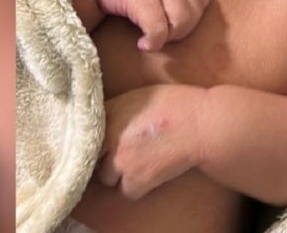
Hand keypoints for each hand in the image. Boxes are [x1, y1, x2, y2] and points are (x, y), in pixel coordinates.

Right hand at [75, 0, 210, 50]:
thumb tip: (189, 18)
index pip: (203, 2)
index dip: (191, 19)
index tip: (172, 25)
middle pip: (196, 15)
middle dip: (181, 32)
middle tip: (162, 35)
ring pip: (182, 23)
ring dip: (169, 38)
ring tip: (153, 38)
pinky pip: (159, 30)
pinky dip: (153, 43)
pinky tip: (142, 43)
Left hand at [97, 85, 205, 199]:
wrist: (200, 124)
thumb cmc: (177, 104)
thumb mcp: (141, 95)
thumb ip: (118, 107)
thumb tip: (105, 118)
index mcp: (111, 110)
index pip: (85, 129)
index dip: (94, 137)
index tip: (101, 141)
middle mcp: (109, 136)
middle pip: (93, 157)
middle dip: (104, 157)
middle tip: (120, 152)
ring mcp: (121, 160)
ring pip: (106, 178)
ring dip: (117, 174)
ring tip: (135, 164)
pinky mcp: (137, 179)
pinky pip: (126, 191)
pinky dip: (134, 187)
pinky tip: (146, 174)